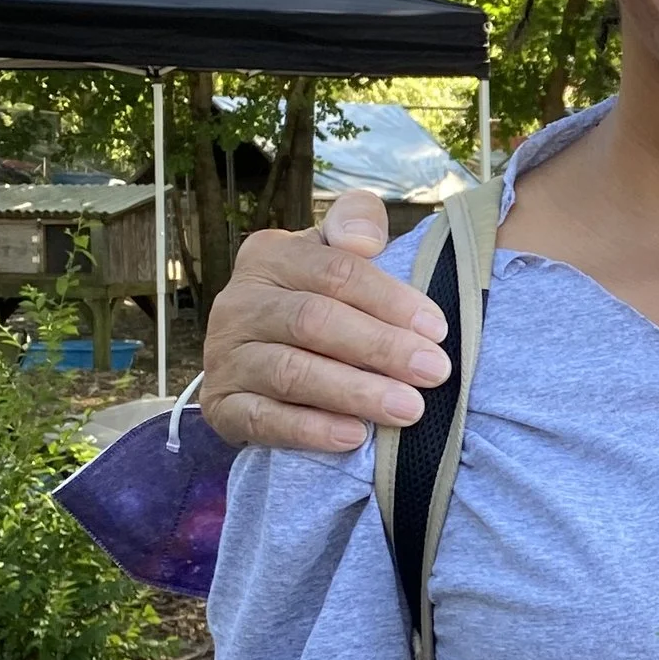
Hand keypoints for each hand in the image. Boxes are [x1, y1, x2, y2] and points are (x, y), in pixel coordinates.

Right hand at [197, 186, 449, 452]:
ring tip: (408, 409)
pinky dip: (310, 430)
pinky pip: (264, 420)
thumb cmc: (317, 300)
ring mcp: (225, 357)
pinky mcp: (221, 407)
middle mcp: (238, 304)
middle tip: (434, 371)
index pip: (334, 271)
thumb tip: (366, 238)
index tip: (437, 328)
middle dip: (380, 347)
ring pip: (291, 372)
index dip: (389, 299)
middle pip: (313, 320)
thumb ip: (356, 222)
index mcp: (269, 256)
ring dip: (355, 392)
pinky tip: (353, 437)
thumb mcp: (334, 252)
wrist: (257, 362)